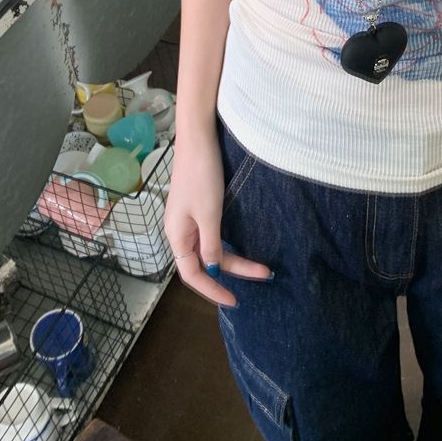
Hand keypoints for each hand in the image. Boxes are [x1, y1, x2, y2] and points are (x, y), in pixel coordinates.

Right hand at [164, 126, 272, 307]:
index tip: (235, 300)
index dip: (212, 290)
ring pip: (211, 249)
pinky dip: (227, 244)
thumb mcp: (209, 214)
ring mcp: (189, 219)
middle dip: (233, 272)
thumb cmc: (201, 176)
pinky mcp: (199, 207)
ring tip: (259, 266)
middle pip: (205, 262)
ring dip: (233, 259)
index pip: (192, 275)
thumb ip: (211, 245)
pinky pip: (212, 235)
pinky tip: (241, 246)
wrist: (198, 139)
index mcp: (177, 236)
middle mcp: (180, 231)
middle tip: (264, 275)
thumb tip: (212, 270)